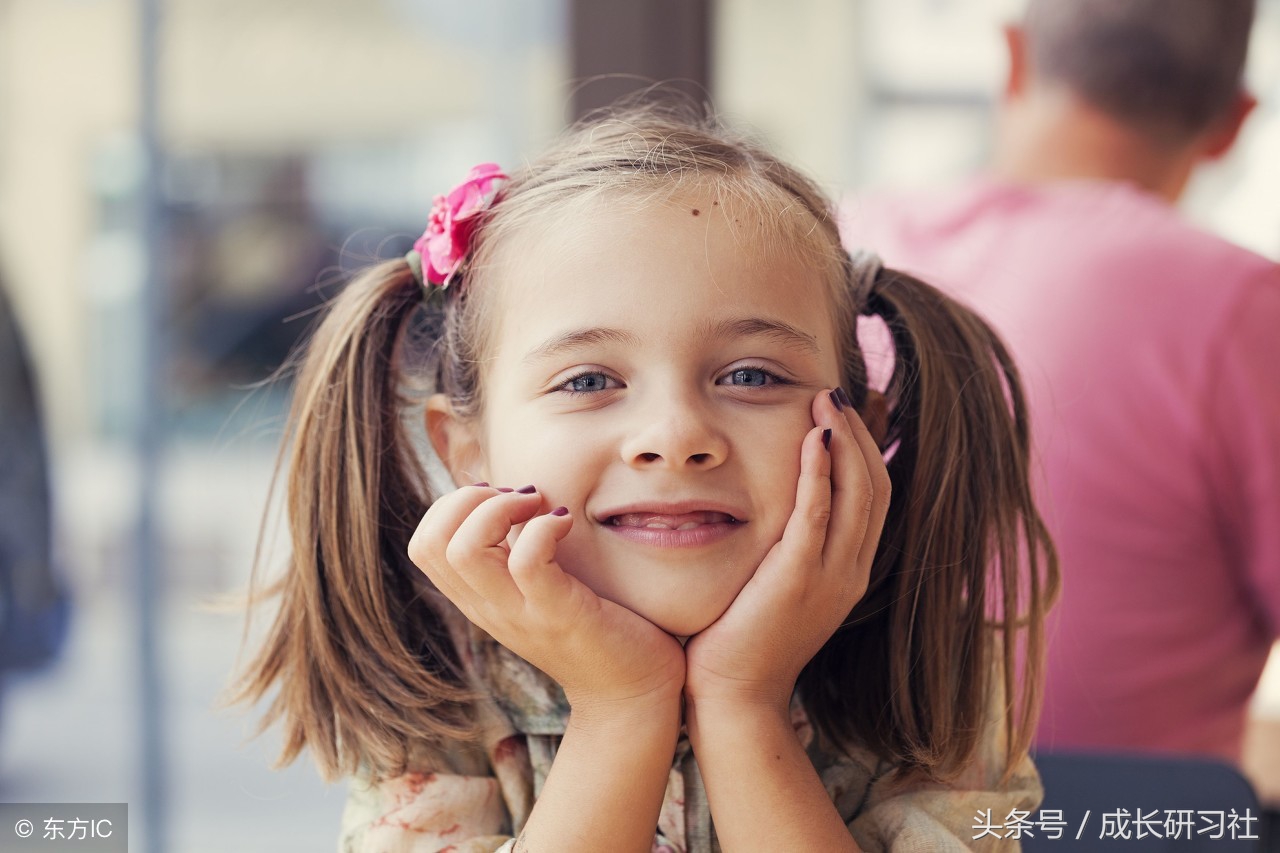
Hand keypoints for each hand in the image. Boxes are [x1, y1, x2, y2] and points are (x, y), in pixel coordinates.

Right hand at [408, 486, 685, 717]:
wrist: (630, 695)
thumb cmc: (592, 628)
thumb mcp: (538, 591)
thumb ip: (516, 555)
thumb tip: (514, 497)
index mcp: (479, 600)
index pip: (423, 546)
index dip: (452, 506)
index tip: (500, 499)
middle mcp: (489, 608)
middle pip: (430, 543)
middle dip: (467, 499)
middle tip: (517, 498)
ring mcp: (520, 614)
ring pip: (465, 551)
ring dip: (500, 508)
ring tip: (538, 506)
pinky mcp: (558, 615)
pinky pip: (527, 561)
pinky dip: (544, 527)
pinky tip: (566, 523)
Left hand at [683, 388, 890, 713]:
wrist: (734, 695)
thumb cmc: (742, 638)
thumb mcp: (777, 585)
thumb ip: (788, 545)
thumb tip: (778, 504)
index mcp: (850, 571)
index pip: (874, 496)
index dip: (866, 447)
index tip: (845, 411)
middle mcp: (851, 571)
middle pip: (875, 486)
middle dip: (860, 433)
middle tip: (837, 392)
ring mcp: (831, 577)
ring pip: (857, 494)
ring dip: (845, 440)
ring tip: (826, 400)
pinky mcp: (798, 579)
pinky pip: (818, 515)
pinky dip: (820, 473)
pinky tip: (812, 439)